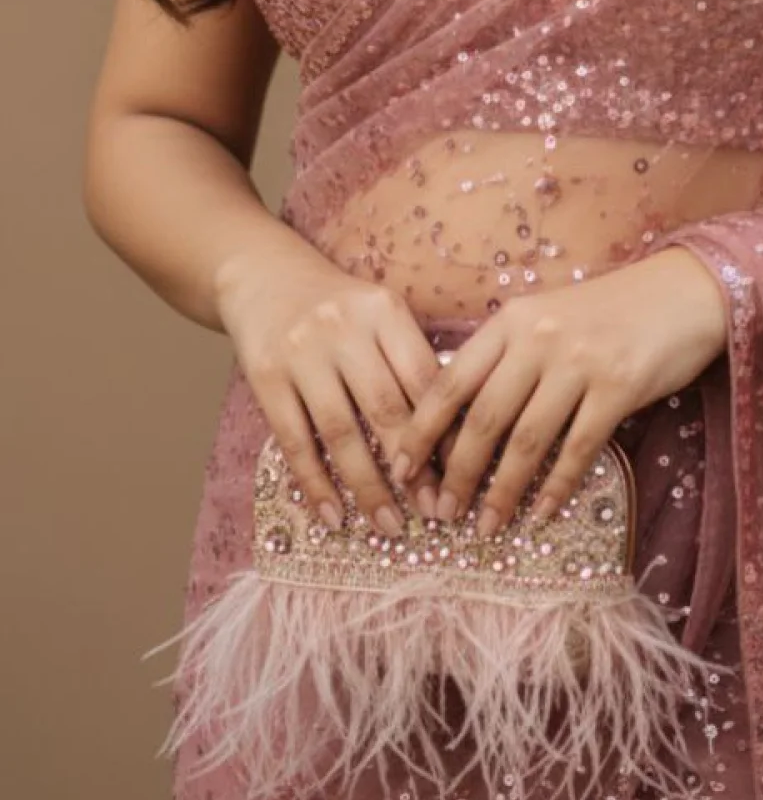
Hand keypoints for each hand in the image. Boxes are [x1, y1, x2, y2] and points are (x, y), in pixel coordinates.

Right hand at [215, 229, 447, 538]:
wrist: (263, 274)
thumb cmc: (338, 306)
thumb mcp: (379, 314)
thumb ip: (409, 360)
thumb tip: (454, 435)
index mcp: (384, 310)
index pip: (423, 378)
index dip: (445, 432)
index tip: (462, 475)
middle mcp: (345, 328)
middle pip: (385, 408)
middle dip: (412, 468)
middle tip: (433, 512)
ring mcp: (302, 352)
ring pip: (341, 431)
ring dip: (367, 487)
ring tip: (388, 525)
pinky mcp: (266, 376)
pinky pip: (295, 440)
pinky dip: (315, 483)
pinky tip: (333, 515)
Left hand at [387, 245, 727, 538]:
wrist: (680, 293)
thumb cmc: (605, 311)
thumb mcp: (544, 318)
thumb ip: (505, 356)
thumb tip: (458, 417)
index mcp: (511, 320)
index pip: (450, 381)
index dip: (421, 429)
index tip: (401, 469)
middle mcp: (538, 338)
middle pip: (483, 418)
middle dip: (457, 473)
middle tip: (442, 513)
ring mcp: (579, 363)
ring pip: (527, 441)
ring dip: (502, 491)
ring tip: (486, 527)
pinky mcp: (618, 387)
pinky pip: (577, 449)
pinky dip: (555, 488)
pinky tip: (541, 515)